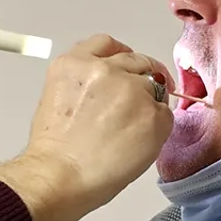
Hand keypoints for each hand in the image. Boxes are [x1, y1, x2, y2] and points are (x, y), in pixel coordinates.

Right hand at [0, 34, 174, 220]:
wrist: (60, 177)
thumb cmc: (54, 151)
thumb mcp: (56, 99)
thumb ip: (83, 84)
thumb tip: (107, 91)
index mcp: (74, 64)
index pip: (107, 44)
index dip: (120, 55)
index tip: (127, 67)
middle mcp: (105, 69)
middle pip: (137, 62)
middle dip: (139, 80)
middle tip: (137, 105)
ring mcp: (133, 90)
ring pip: (155, 88)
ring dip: (147, 105)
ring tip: (129, 133)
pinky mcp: (154, 114)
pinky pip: (166, 115)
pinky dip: (156, 129)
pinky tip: (136, 144)